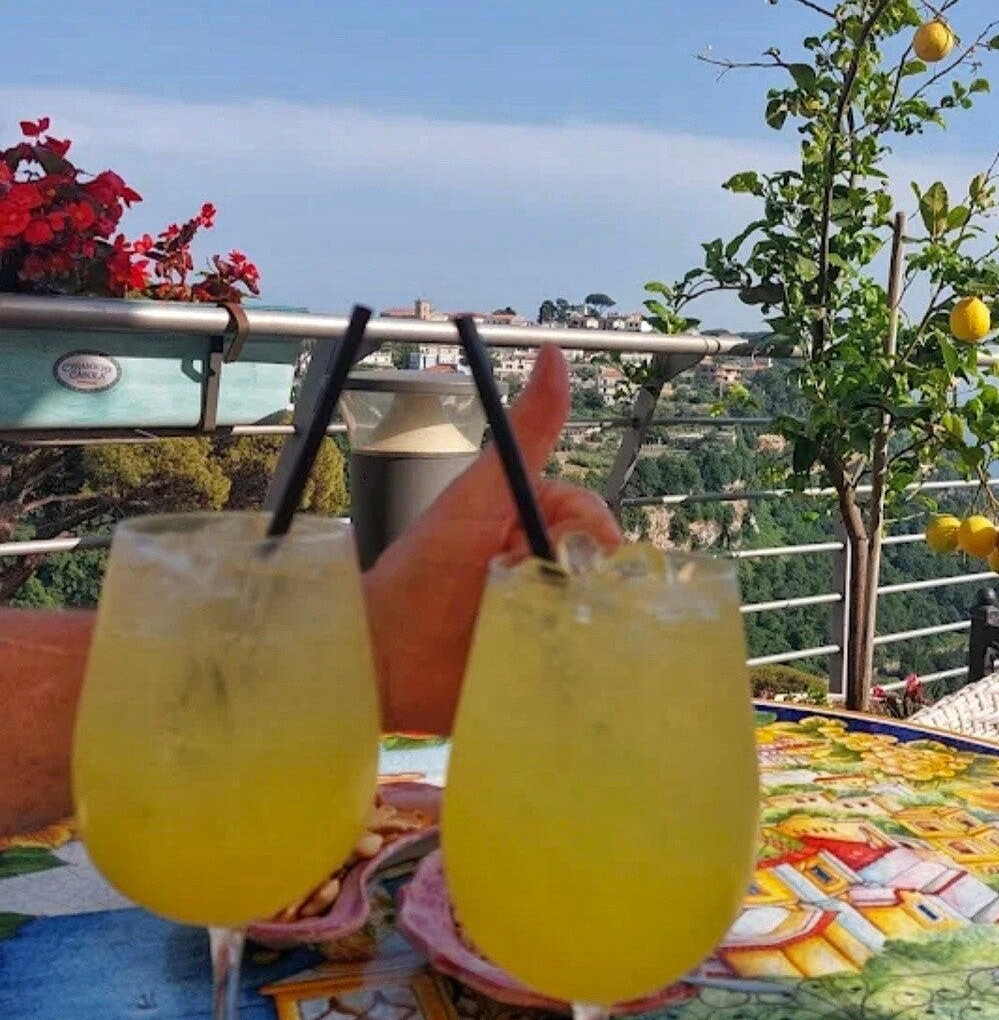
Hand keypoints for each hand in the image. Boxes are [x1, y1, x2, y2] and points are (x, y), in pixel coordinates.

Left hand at [363, 346, 620, 734]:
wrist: (381, 661)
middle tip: (528, 587)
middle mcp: (539, 570)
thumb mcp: (481, 495)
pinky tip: (552, 661)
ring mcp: (540, 619)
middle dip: (574, 577)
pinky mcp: (538, 667)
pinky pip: (583, 663)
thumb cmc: (423, 571)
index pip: (587, 518)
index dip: (590, 529)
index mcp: (529, 523)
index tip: (587, 543)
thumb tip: (556, 352)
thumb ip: (526, 431)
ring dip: (574, 622)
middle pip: (595, 566)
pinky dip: (579, 663)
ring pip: (596, 614)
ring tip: (526, 629)